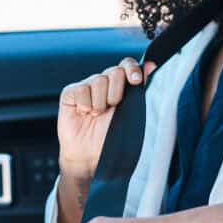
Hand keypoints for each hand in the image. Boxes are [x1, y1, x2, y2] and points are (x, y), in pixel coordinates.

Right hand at [56, 57, 156, 180]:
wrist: (90, 157)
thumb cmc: (112, 138)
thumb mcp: (132, 114)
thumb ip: (141, 90)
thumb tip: (152, 66)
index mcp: (121, 86)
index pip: (127, 65)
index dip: (132, 69)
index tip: (136, 80)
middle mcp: (104, 83)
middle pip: (115, 71)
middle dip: (117, 91)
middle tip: (113, 108)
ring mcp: (87, 87)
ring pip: (98, 80)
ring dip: (100, 102)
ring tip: (96, 115)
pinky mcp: (71, 93)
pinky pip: (81, 89)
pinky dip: (85, 104)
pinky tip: (83, 114)